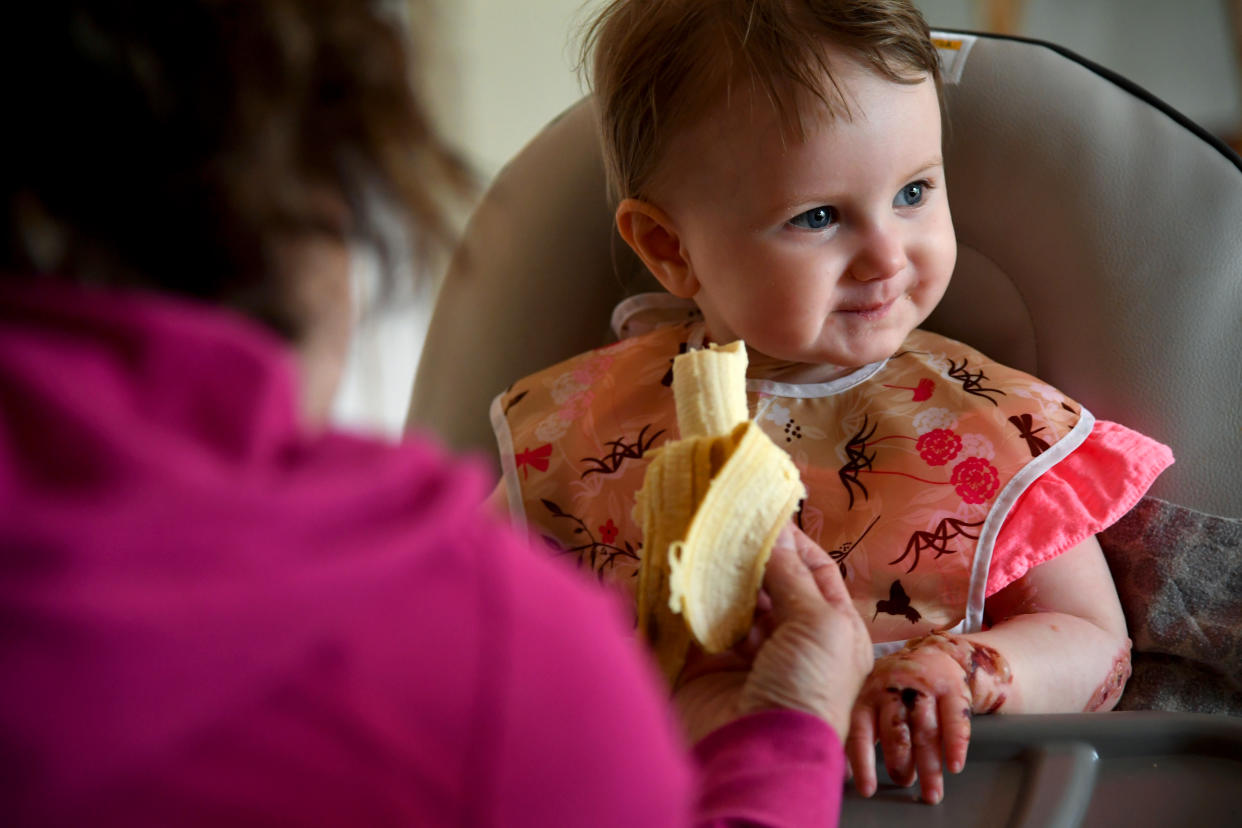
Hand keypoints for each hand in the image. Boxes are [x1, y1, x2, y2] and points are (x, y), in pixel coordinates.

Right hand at [674, 525, 872, 742]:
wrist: (759, 754)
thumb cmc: (807, 689)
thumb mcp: (818, 623)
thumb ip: (792, 574)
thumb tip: (777, 529)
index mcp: (831, 628)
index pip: (815, 571)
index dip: (793, 542)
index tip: (765, 514)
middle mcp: (790, 637)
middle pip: (769, 581)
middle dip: (750, 554)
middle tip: (726, 523)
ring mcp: (746, 650)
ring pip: (732, 597)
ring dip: (719, 574)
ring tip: (704, 544)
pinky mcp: (706, 662)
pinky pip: (699, 619)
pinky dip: (692, 598)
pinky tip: (686, 575)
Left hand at [846, 643, 972, 804]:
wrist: (932, 653)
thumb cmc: (894, 690)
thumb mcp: (869, 701)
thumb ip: (857, 734)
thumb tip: (842, 773)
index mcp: (867, 696)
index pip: (860, 731)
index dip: (863, 762)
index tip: (868, 790)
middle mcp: (894, 690)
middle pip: (896, 732)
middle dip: (900, 763)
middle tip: (903, 783)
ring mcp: (923, 688)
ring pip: (925, 730)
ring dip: (929, 764)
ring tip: (931, 792)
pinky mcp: (951, 688)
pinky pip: (954, 719)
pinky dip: (955, 744)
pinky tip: (954, 765)